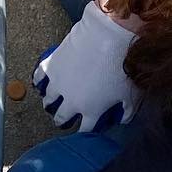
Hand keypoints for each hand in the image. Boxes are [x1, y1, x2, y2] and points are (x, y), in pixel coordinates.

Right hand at [33, 0, 138, 132]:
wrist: (108, 38)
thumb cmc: (122, 66)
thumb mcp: (132, 94)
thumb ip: (127, 111)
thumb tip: (123, 120)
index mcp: (91, 110)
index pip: (85, 129)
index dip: (85, 132)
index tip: (84, 130)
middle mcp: (71, 101)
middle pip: (61, 117)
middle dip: (61, 120)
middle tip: (61, 120)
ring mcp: (59, 83)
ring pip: (48, 99)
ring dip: (49, 102)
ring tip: (49, 102)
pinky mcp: (52, 65)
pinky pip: (39, 77)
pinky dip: (38, 81)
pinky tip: (38, 82)